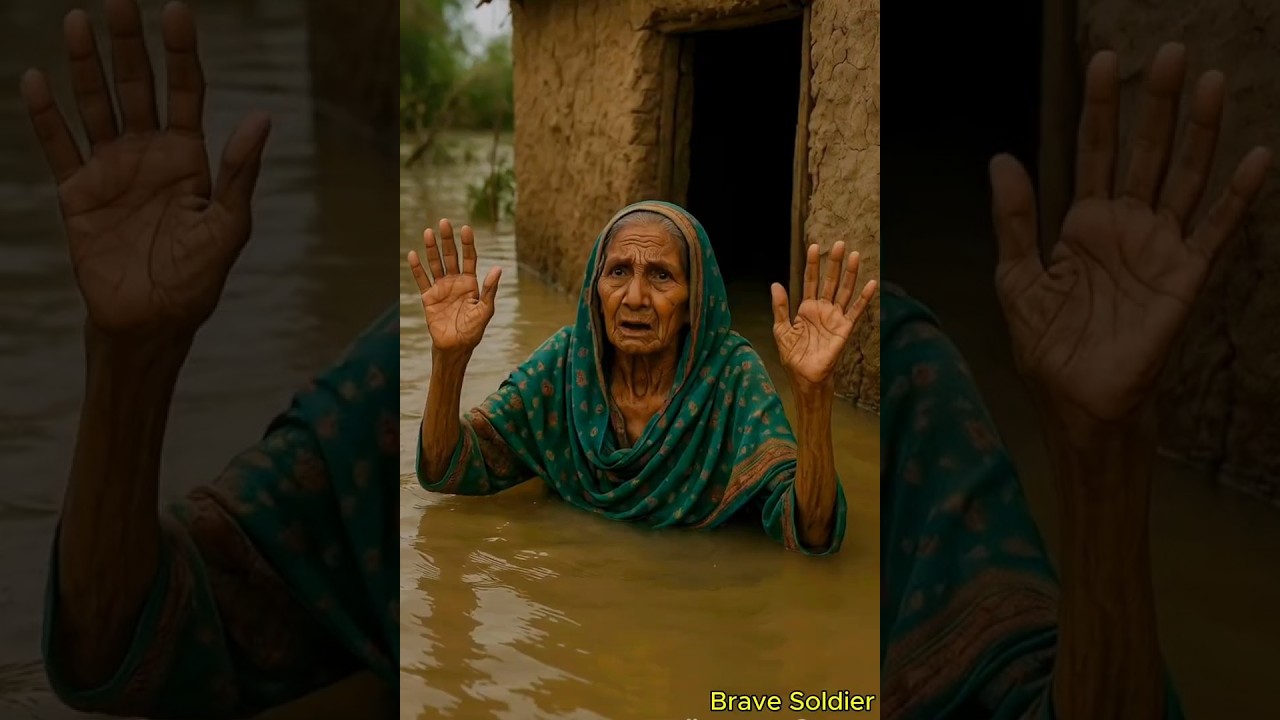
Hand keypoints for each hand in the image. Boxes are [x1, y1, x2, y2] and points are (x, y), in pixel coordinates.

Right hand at [20, 0, 269, 340]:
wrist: (152, 320)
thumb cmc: (198, 278)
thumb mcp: (228, 226)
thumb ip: (240, 173)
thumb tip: (263, 118)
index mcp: (189, 157)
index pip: (185, 92)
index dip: (181, 53)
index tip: (177, 11)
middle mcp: (149, 154)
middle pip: (137, 87)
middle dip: (129, 44)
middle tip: (117, 0)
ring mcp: (111, 169)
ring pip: (96, 105)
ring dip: (85, 66)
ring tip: (76, 22)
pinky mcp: (78, 192)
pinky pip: (58, 146)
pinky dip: (45, 116)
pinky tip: (35, 79)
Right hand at [407, 219, 501, 354]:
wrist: (455, 347)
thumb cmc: (473, 330)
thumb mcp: (485, 310)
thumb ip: (490, 290)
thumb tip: (498, 268)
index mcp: (471, 283)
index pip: (470, 258)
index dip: (467, 244)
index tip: (466, 228)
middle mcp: (455, 282)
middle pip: (451, 256)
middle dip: (448, 240)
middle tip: (444, 222)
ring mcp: (441, 288)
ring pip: (435, 264)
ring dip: (431, 249)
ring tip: (428, 232)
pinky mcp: (428, 297)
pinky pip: (421, 280)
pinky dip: (417, 268)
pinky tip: (413, 254)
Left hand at [770, 241, 877, 389]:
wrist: (804, 376)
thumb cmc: (793, 356)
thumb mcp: (781, 330)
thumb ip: (780, 307)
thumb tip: (775, 284)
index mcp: (806, 308)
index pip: (810, 281)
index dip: (812, 265)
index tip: (814, 246)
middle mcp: (823, 309)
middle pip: (830, 281)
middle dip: (834, 263)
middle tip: (840, 243)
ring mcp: (835, 317)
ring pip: (844, 290)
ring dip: (850, 274)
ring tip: (855, 255)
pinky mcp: (844, 328)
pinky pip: (856, 310)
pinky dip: (864, 297)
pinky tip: (871, 283)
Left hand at [991, 43, 1271, 431]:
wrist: (1077, 400)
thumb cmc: (1048, 345)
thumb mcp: (1017, 279)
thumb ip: (1015, 221)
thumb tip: (1002, 159)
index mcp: (1083, 224)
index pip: (1095, 153)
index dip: (1100, 110)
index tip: (1105, 61)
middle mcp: (1126, 226)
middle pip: (1145, 152)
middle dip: (1156, 103)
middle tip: (1172, 52)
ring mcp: (1159, 247)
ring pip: (1183, 177)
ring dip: (1199, 132)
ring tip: (1212, 82)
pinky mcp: (1184, 276)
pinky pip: (1215, 229)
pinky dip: (1236, 194)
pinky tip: (1255, 156)